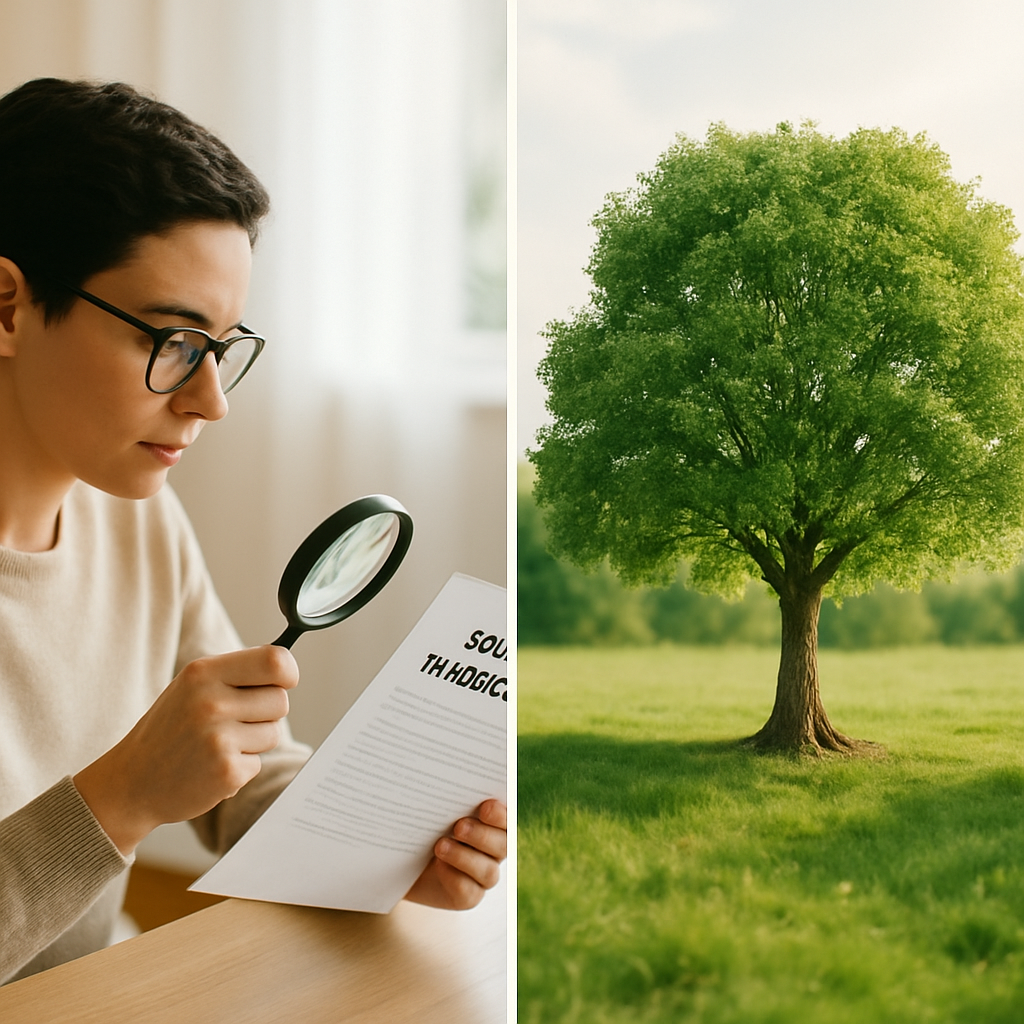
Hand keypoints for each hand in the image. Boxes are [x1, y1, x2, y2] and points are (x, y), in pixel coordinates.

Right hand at [74, 645, 297, 854]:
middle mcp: (211, 703)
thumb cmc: (171, 728)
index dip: (288, 672)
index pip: (274, 661)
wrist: (132, 781)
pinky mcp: (226, 772)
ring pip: (273, 733)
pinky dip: (241, 766)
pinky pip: (259, 762)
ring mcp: (218, 739)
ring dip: (253, 741)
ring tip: (217, 744)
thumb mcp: (192, 686)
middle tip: (234, 721)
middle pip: (280, 700)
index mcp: (203, 673)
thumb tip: (286, 665)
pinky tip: (211, 766)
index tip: (284, 681)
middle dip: (266, 712)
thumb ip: (236, 672)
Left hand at [404, 799, 506, 909]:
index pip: (507, 819)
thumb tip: (442, 775)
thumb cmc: (423, 823)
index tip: (485, 806)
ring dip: (465, 857)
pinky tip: (439, 866)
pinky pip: (469, 891)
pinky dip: (454, 877)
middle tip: (459, 826)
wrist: (404, 859)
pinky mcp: (468, 896)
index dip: (500, 815)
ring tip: (440, 846)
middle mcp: (494, 849)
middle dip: (482, 835)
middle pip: (503, 845)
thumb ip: (446, 798)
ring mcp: (483, 874)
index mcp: (494, 822)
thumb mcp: (433, 808)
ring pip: (488, 871)